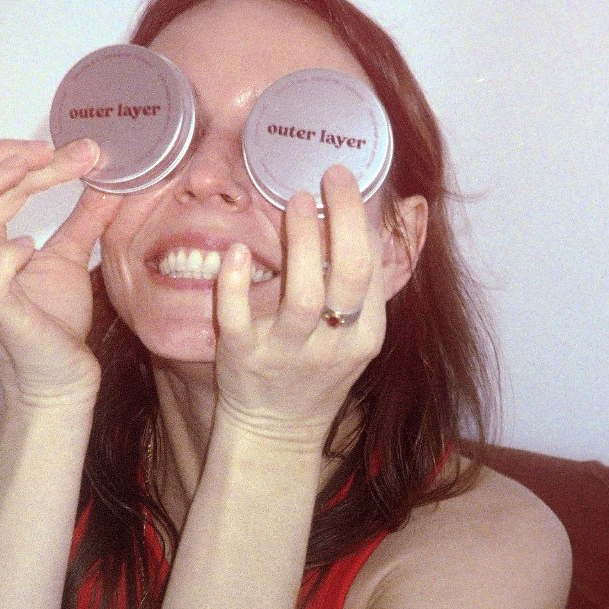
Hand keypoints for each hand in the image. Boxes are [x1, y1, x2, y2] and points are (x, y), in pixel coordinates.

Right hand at [0, 138, 120, 408]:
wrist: (61, 377)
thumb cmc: (54, 322)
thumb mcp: (69, 256)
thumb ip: (83, 218)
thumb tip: (106, 180)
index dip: (23, 156)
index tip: (78, 150)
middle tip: (51, 150)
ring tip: (35, 169)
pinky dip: (7, 253)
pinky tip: (32, 245)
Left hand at [212, 165, 383, 446]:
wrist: (278, 433)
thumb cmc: (316, 375)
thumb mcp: (354, 338)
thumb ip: (362, 290)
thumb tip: (370, 223)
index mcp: (365, 335)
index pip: (371, 270)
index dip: (360, 220)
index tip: (345, 180)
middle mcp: (332, 345)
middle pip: (349, 275)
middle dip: (343, 218)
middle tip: (330, 176)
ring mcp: (286, 353)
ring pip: (301, 295)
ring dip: (301, 242)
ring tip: (296, 200)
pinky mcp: (242, 360)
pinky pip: (238, 319)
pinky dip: (236, 284)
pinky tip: (238, 252)